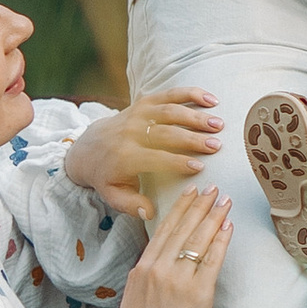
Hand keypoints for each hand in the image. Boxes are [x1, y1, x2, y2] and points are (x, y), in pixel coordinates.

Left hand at [66, 89, 223, 214]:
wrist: (87, 147)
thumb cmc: (106, 175)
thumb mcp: (112, 195)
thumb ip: (131, 205)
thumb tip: (150, 213)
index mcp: (125, 157)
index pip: (155, 158)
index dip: (178, 162)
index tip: (200, 167)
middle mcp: (131, 132)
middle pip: (166, 132)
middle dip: (193, 138)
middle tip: (217, 145)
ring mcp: (137, 114)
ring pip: (169, 111)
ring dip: (196, 116)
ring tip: (219, 124)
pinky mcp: (143, 102)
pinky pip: (168, 94)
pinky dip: (190, 94)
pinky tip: (210, 100)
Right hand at [108, 186, 233, 307]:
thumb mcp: (133, 299)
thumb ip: (144, 277)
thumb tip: (152, 263)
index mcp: (142, 269)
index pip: (163, 230)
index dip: (179, 209)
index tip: (189, 193)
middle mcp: (159, 269)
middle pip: (183, 228)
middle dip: (199, 205)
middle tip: (212, 187)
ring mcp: (178, 279)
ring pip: (198, 239)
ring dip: (213, 216)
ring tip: (224, 201)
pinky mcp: (198, 293)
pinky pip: (212, 260)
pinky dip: (221, 240)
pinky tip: (228, 227)